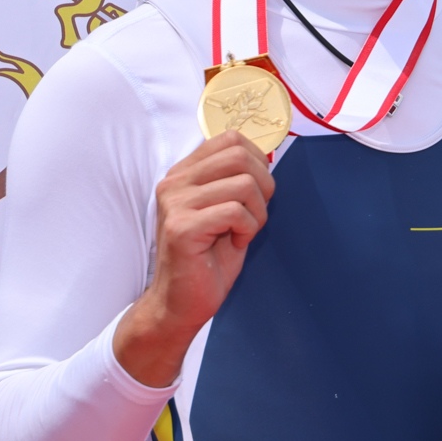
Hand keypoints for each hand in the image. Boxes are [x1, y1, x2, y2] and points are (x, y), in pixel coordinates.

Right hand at [112, 132, 275, 385]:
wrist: (181, 303)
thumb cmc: (208, 260)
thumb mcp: (226, 211)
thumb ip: (237, 181)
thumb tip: (267, 157)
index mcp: (184, 173)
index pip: (230, 138)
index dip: (258, 161)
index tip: (257, 193)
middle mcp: (174, 182)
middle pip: (240, 155)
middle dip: (264, 185)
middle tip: (255, 215)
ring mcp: (175, 203)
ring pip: (243, 183)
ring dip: (257, 212)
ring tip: (242, 233)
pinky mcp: (182, 226)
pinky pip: (235, 211)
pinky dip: (247, 229)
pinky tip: (233, 244)